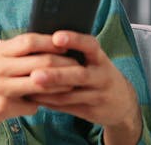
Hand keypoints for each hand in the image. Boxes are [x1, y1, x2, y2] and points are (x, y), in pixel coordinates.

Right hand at [0, 33, 79, 144]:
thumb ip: (15, 52)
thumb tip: (49, 45)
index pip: (29, 40)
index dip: (51, 42)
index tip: (68, 44)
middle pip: (39, 62)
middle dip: (63, 65)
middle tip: (78, 67)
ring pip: (39, 84)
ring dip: (59, 86)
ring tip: (72, 85)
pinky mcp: (1, 106)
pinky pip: (30, 105)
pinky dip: (40, 105)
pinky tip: (47, 104)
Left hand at [27, 31, 142, 143]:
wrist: (122, 102)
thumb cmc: (98, 72)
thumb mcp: (94, 59)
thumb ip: (75, 51)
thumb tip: (43, 39)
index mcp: (100, 58)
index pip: (89, 45)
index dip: (74, 40)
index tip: (56, 38)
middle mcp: (101, 76)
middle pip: (79, 75)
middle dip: (56, 75)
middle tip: (34, 74)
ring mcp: (97, 95)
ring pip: (70, 95)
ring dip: (47, 92)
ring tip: (28, 87)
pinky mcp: (90, 111)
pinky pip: (66, 107)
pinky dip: (48, 102)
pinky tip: (34, 97)